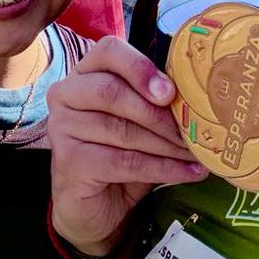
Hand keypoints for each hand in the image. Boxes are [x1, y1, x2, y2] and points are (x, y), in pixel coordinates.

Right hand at [46, 36, 206, 256]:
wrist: (92, 207)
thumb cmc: (117, 154)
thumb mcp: (135, 122)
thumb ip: (153, 102)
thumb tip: (196, 96)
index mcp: (84, 73)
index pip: (107, 51)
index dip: (140, 67)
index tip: (170, 91)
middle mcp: (65, 94)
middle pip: (112, 91)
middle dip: (158, 114)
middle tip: (190, 131)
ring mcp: (61, 128)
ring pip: (122, 130)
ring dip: (166, 144)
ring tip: (195, 153)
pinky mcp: (69, 162)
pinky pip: (124, 161)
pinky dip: (162, 168)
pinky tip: (188, 172)